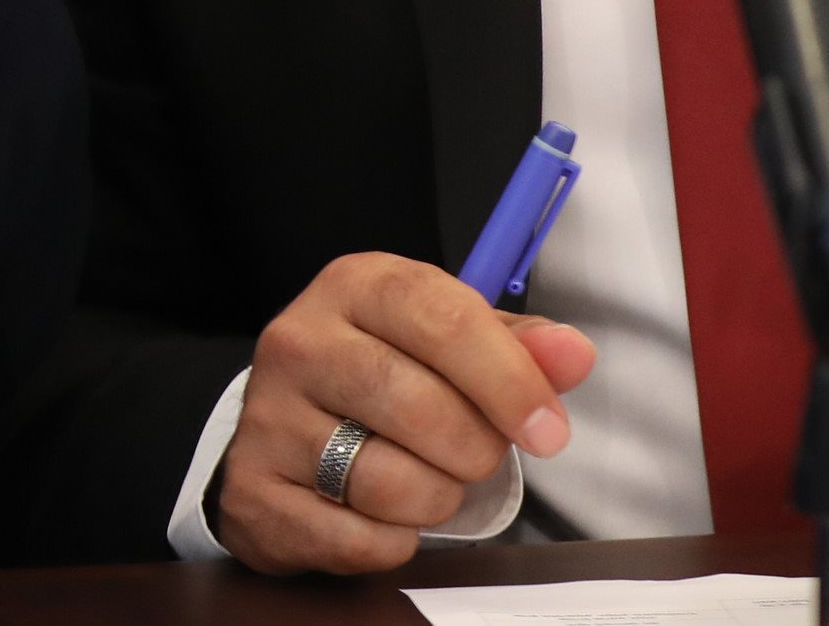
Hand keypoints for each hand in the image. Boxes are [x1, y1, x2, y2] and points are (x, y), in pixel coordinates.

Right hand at [213, 252, 593, 573]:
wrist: (283, 431)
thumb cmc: (384, 377)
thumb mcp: (448, 343)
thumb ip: (518, 347)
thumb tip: (573, 354)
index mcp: (354, 286)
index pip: (444, 320)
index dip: (510, 381)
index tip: (549, 431)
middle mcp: (298, 341)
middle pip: (424, 409)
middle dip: (475, 451)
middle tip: (471, 455)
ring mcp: (268, 416)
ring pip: (393, 482)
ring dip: (434, 500)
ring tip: (421, 480)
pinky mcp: (255, 490)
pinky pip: (360, 539)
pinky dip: (391, 542)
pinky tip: (377, 513)